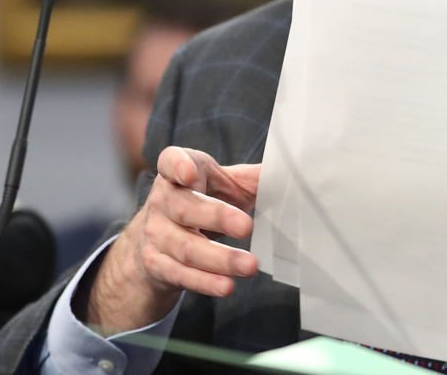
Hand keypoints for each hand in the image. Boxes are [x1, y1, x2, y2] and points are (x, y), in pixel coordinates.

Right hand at [82, 146, 260, 332]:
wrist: (156, 240)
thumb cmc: (201, 203)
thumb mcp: (225, 186)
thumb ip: (254, 179)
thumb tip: (291, 174)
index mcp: (177, 174)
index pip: (170, 162)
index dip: (179, 165)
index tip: (192, 172)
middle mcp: (161, 202)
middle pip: (185, 208)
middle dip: (217, 218)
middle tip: (247, 227)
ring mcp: (155, 235)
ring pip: (186, 247)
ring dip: (220, 258)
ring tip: (250, 265)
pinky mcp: (156, 265)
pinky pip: (181, 274)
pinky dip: (206, 282)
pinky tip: (226, 285)